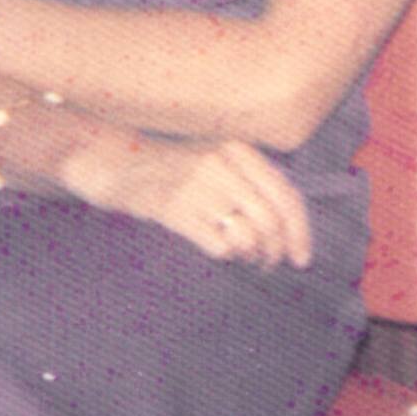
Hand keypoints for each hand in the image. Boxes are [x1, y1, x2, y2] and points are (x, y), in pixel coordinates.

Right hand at [76, 132, 312, 270]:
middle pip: (271, 221)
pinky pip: (219, 244)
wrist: (114, 162)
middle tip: (268, 265)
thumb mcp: (216, 162)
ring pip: (249, 236)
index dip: (300, 232)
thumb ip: (251, 184)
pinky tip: (221, 254)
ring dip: (253, 257)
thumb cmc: (171, 169)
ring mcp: (198, 184)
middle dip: (276, 251)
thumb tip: (288, 230)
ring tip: (245, 259)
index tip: (302, 259)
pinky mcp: (174, 207)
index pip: (287, 196)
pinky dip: (228, 256)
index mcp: (240, 150)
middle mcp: (223, 163)